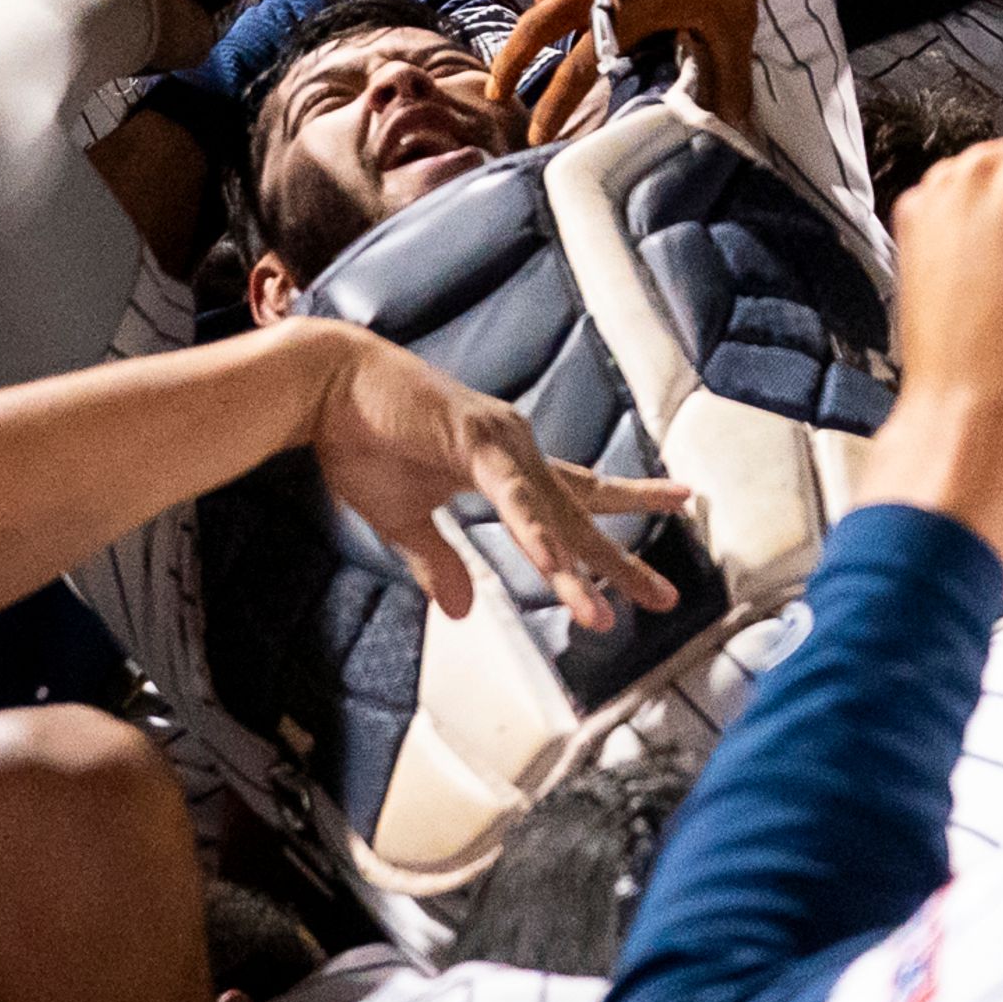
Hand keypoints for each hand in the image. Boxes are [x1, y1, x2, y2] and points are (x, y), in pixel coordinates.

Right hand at [301, 327, 690, 630]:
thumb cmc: (359, 439)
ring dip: (575, 569)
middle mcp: (514, 450)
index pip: (573, 497)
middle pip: (578, 512)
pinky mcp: (474, 440)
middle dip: (620, 560)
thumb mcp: (400, 520)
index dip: (622, 509)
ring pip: (551, 516)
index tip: (679, 506)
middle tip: (665, 597)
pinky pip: (512, 496)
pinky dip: (534, 533)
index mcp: (502, 466)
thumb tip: (462, 612)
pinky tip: (555, 565)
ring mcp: (499, 442)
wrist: (323, 385)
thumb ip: (438, 561)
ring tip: (603, 616)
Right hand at [494, 0, 790, 138]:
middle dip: (510, 64)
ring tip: (539, 41)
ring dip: (539, 20)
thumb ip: (729, 79)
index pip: (577, 72)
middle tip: (498, 91)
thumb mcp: (734, 23)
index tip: (536, 137)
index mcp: (623, 12)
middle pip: (534, 28)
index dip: (554, 109)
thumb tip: (734, 125)